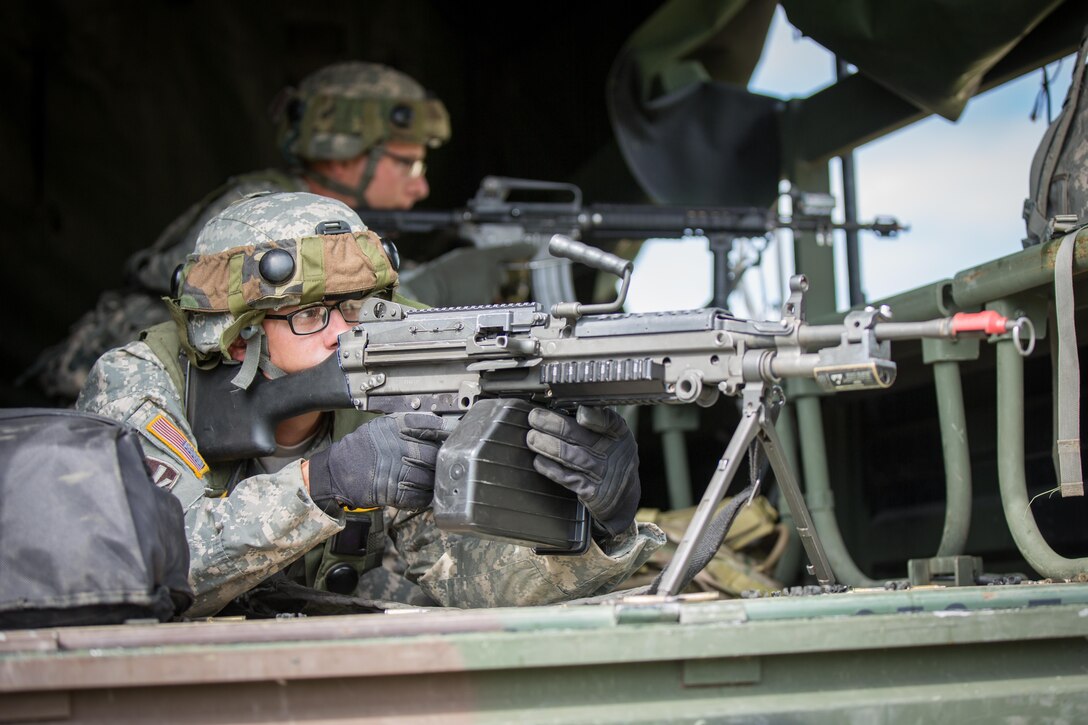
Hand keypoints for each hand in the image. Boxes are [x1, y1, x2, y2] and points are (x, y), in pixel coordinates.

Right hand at [307, 413, 450, 511]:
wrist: (338, 470)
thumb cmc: (361, 447)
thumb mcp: (383, 426)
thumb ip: (408, 425)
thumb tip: (437, 427)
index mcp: (397, 427)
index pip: (432, 425)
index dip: (448, 431)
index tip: (456, 433)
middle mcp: (399, 447)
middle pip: (435, 454)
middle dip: (443, 460)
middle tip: (447, 461)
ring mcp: (397, 470)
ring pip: (430, 477)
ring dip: (436, 480)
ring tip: (437, 479)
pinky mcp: (393, 491)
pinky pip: (420, 496)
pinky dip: (427, 496)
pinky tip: (428, 493)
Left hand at [526, 405, 639, 536]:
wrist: (622, 496)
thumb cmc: (611, 458)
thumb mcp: (613, 437)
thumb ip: (595, 420)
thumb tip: (565, 405)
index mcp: (619, 434)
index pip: (609, 422)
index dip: (595, 417)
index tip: (580, 412)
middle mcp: (613, 453)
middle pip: (582, 437)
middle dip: (555, 425)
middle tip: (534, 418)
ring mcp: (603, 473)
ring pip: (571, 457)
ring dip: (548, 446)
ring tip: (532, 438)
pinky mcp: (592, 492)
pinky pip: (568, 478)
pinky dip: (551, 469)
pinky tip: (539, 460)